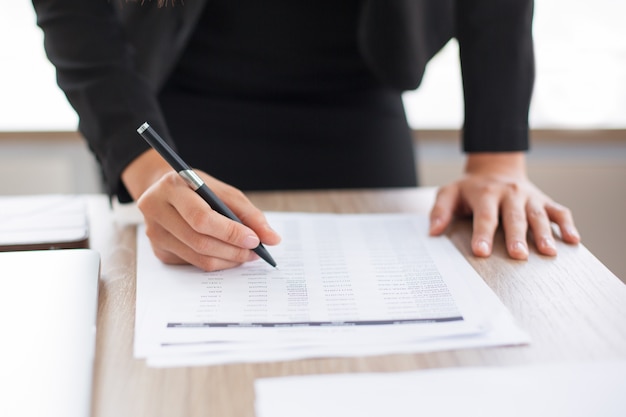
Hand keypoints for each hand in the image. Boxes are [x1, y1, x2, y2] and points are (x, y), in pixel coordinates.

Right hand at [122, 149, 280, 270]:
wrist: (165, 192)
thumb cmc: (198, 189)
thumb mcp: (222, 191)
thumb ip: (249, 213)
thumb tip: (272, 239)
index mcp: (172, 187)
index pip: (201, 217)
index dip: (230, 232)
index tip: (255, 239)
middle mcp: (156, 210)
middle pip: (199, 241)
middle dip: (233, 250)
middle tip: (255, 252)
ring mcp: (154, 233)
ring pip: (198, 257)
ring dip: (228, 260)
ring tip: (247, 254)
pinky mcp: (159, 251)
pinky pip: (193, 264)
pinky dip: (216, 262)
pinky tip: (228, 254)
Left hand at [428, 152, 579, 259]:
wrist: (496, 168)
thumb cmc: (470, 188)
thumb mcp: (449, 193)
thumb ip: (440, 210)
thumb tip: (433, 232)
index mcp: (485, 193)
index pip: (484, 216)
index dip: (482, 234)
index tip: (480, 252)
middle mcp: (509, 194)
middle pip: (513, 217)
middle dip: (516, 237)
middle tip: (518, 255)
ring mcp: (529, 197)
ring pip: (538, 215)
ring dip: (544, 234)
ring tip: (548, 253)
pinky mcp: (544, 200)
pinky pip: (559, 211)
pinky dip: (567, 225)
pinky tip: (573, 240)